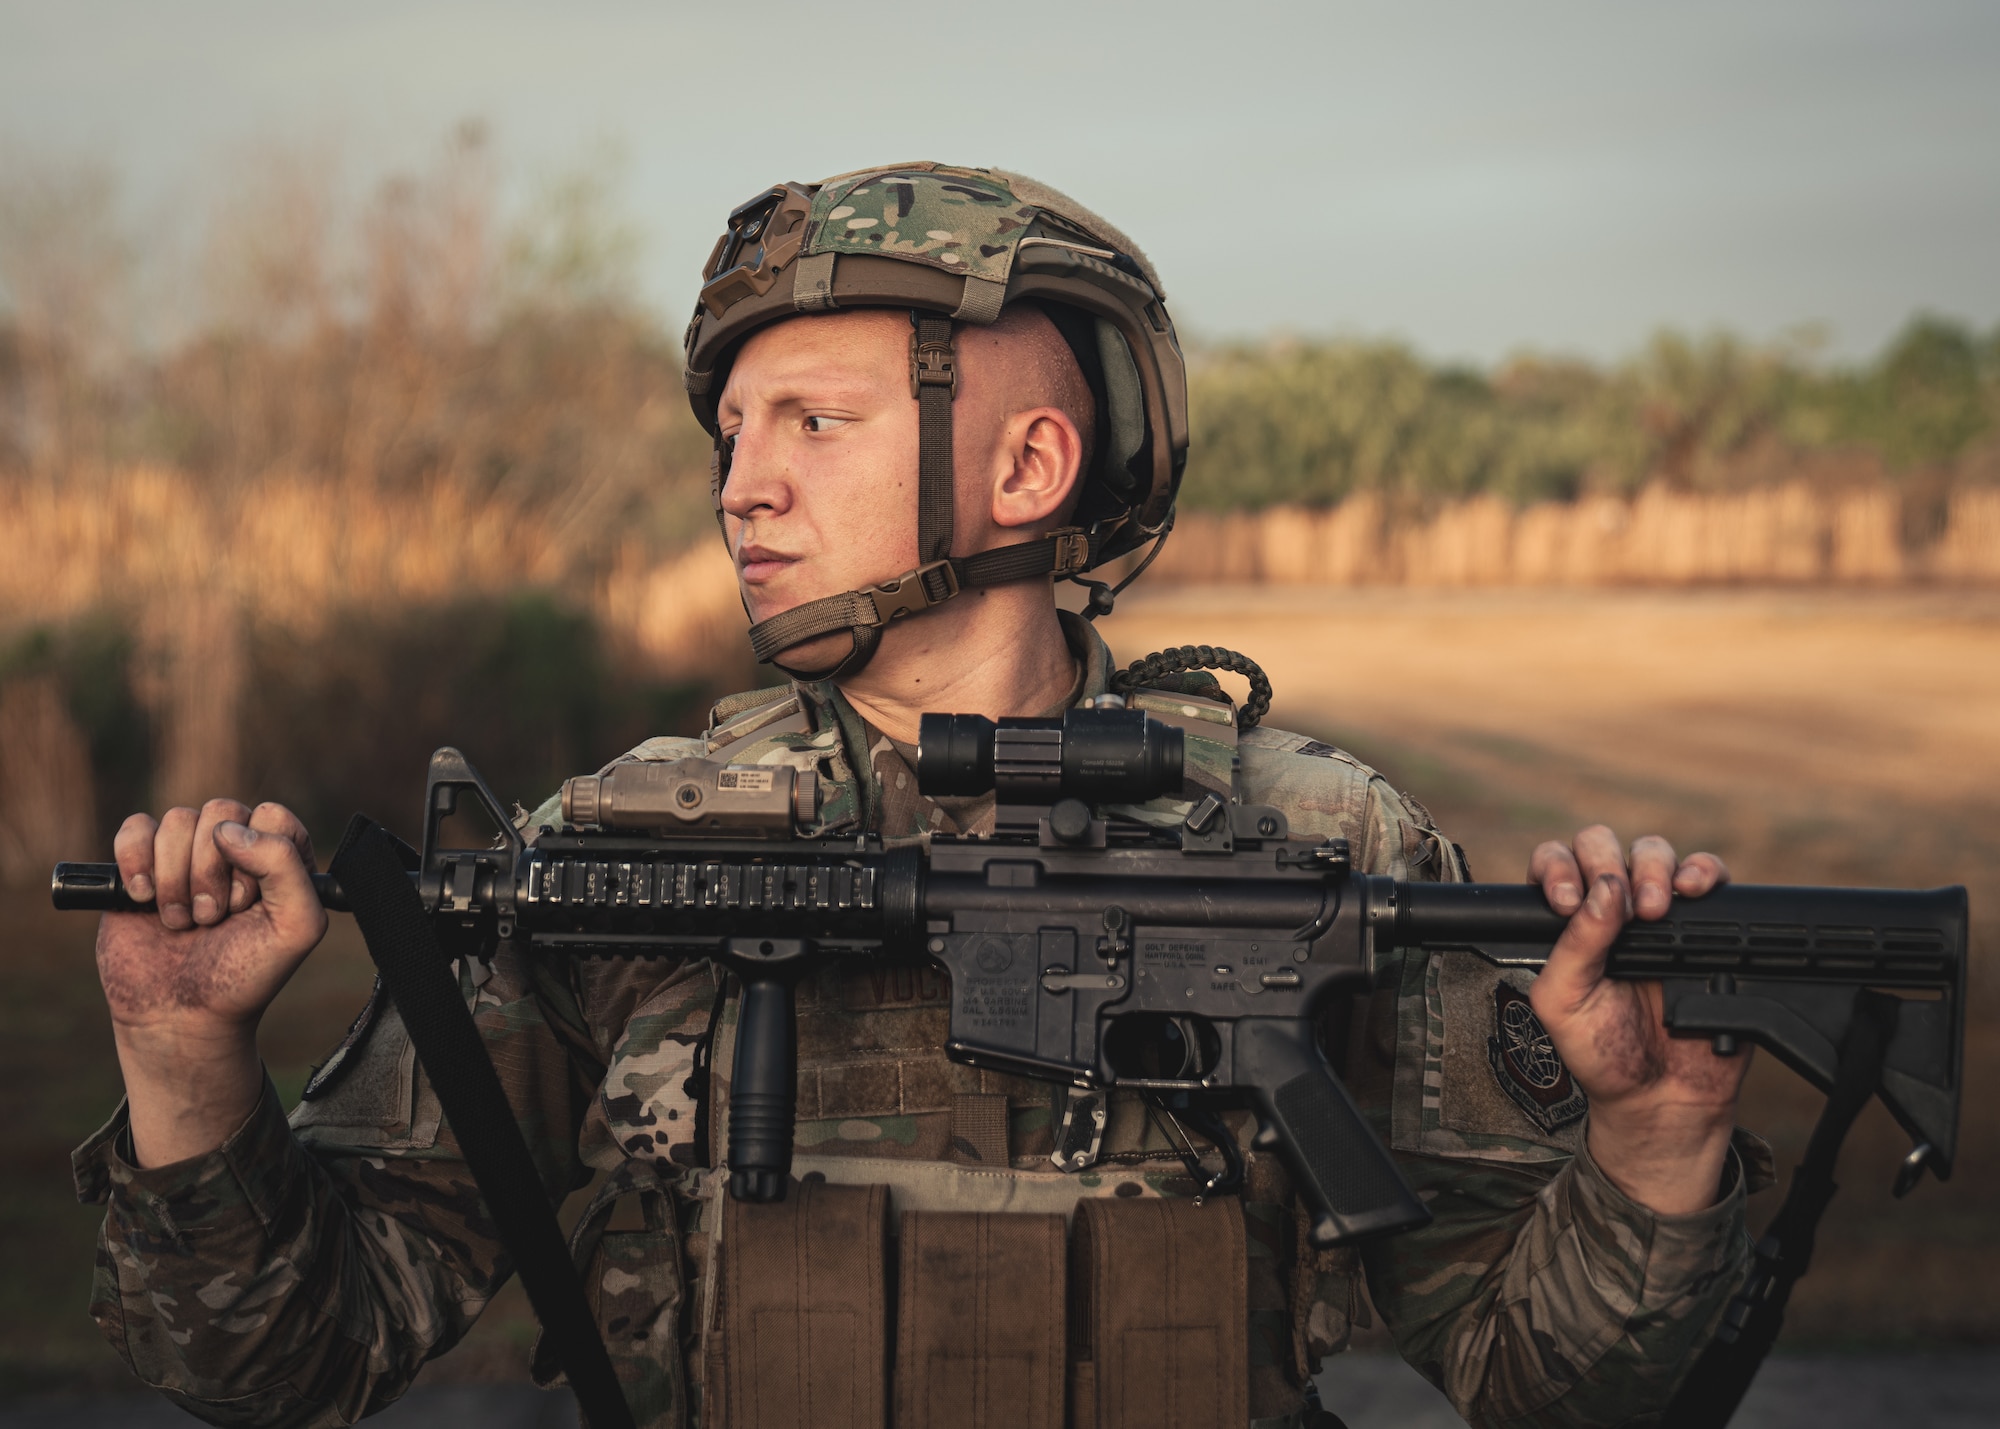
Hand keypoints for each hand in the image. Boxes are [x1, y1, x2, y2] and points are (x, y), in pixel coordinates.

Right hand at [98, 799, 326, 1165]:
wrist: (180, 1014)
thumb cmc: (244, 973)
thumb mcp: (296, 927)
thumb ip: (286, 866)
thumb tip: (230, 829)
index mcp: (280, 856)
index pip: (270, 816)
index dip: (256, 858)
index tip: (248, 903)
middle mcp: (235, 847)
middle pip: (221, 813)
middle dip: (211, 872)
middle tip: (212, 918)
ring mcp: (185, 853)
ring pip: (177, 820)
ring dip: (175, 879)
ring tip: (181, 921)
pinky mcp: (140, 863)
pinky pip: (135, 827)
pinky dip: (135, 862)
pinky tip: (142, 899)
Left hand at [1527, 826, 1746, 1213]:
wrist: (1663, 1097)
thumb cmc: (1602, 1052)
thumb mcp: (1565, 1002)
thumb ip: (1576, 946)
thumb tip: (1603, 891)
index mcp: (1565, 922)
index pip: (1554, 863)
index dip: (1560, 868)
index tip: (1569, 901)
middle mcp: (1608, 908)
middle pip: (1603, 846)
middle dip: (1608, 862)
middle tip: (1624, 907)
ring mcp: (1659, 914)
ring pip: (1654, 852)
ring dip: (1654, 866)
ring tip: (1656, 909)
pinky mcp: (1704, 925)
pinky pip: (1709, 877)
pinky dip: (1703, 872)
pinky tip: (1694, 890)